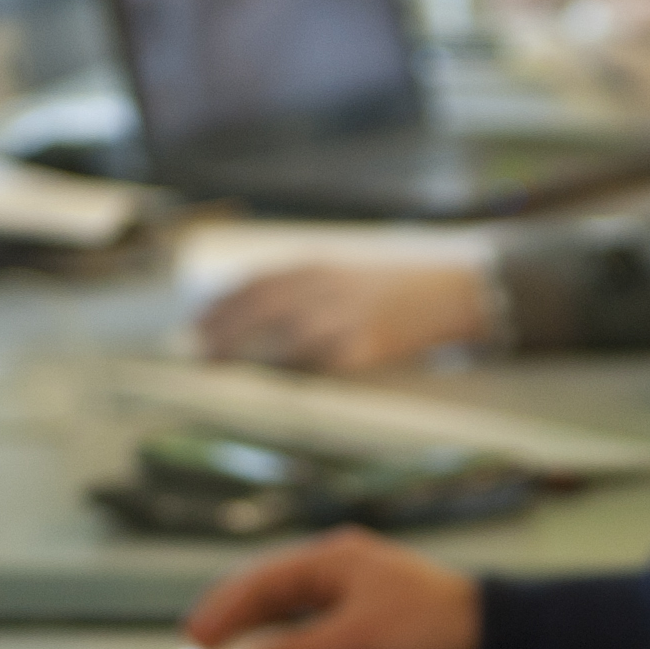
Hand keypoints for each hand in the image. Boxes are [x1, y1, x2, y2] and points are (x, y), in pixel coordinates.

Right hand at [182, 529, 481, 648]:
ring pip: (288, 620)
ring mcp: (350, 601)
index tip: (196, 639)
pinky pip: (312, 639)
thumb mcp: (358, 639)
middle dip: (233, 626)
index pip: (262, 581)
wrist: (488, 641)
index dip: (224, 610)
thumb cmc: (431, 623)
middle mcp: (337, 574)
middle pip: (269, 598)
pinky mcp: (364, 629)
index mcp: (333, 559)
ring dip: (260, 643)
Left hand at [196, 259, 493, 372]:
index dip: (221, 304)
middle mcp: (326, 287)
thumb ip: (303, 287)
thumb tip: (252, 312)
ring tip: (220, 369)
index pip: (255, 283)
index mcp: (319, 265)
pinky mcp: (363, 349)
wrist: (453, 292)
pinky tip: (267, 384)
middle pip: (259, 308)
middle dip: (222, 330)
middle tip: (197, 352)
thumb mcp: (344, 272)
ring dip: (246, 355)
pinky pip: (315, 365)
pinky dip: (287, 374)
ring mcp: (344, 318)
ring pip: (280, 339)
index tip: (197, 322)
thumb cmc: (395, 287)